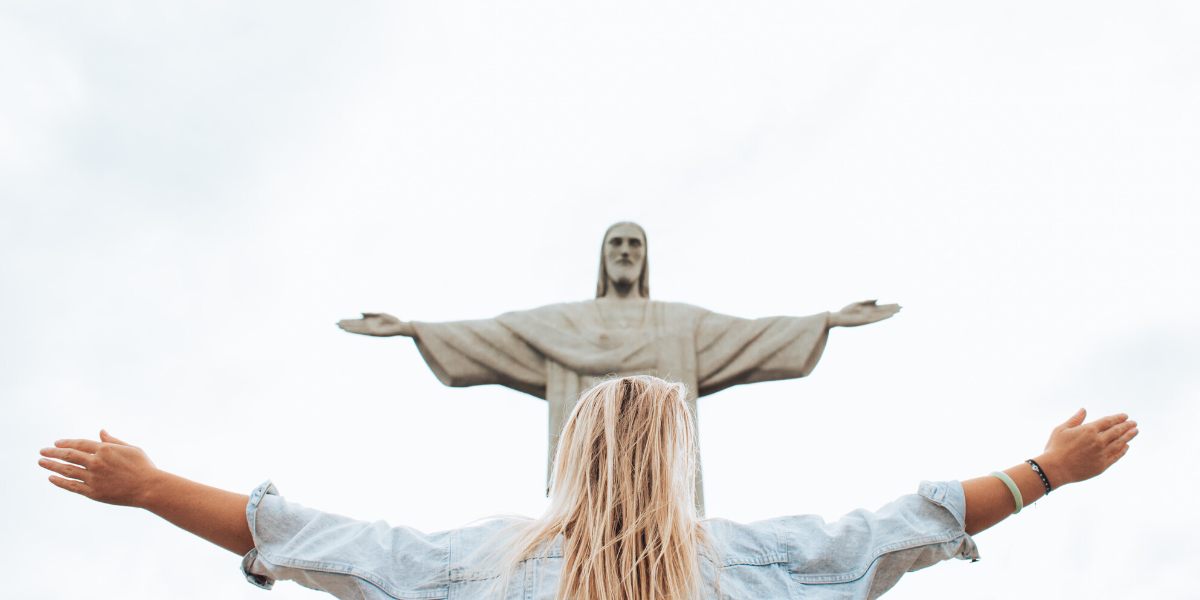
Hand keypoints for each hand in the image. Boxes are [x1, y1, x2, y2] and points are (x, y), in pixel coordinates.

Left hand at [39, 430, 162, 507]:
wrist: (149, 488)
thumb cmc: (143, 467)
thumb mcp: (130, 449)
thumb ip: (113, 441)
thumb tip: (101, 431)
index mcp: (105, 449)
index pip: (79, 444)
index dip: (66, 443)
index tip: (56, 443)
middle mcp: (96, 462)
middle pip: (69, 455)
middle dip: (53, 452)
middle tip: (42, 451)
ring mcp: (94, 478)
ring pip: (67, 470)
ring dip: (52, 465)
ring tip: (41, 462)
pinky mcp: (93, 492)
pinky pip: (72, 486)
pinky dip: (60, 481)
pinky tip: (51, 478)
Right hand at [337, 312, 412, 336]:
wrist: (400, 326)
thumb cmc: (392, 320)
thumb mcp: (379, 314)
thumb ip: (370, 313)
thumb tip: (360, 313)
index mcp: (370, 322)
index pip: (356, 321)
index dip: (348, 321)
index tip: (340, 320)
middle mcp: (368, 326)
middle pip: (354, 325)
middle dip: (346, 324)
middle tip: (335, 323)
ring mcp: (369, 330)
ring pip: (356, 329)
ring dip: (348, 328)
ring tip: (339, 326)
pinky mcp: (372, 333)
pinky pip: (362, 331)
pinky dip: (355, 330)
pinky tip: (349, 330)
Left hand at [829, 300, 900, 326]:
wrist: (839, 317)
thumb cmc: (846, 310)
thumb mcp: (858, 303)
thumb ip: (868, 301)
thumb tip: (878, 299)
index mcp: (868, 308)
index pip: (881, 306)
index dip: (889, 305)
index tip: (897, 304)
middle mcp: (870, 313)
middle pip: (883, 310)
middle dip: (892, 308)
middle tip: (902, 307)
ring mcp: (869, 317)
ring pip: (882, 314)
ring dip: (890, 312)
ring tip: (898, 311)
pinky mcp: (866, 320)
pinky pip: (877, 318)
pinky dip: (883, 316)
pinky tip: (890, 315)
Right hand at [1037, 409, 1137, 487]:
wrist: (1055, 469)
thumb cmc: (1055, 448)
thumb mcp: (1061, 430)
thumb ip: (1075, 420)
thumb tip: (1084, 410)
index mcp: (1089, 430)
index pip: (1108, 421)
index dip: (1118, 418)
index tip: (1125, 416)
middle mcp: (1098, 441)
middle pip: (1117, 431)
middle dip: (1127, 426)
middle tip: (1134, 423)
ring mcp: (1101, 454)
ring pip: (1119, 443)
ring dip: (1128, 436)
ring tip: (1135, 431)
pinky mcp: (1102, 466)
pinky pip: (1116, 456)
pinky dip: (1122, 451)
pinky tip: (1126, 446)